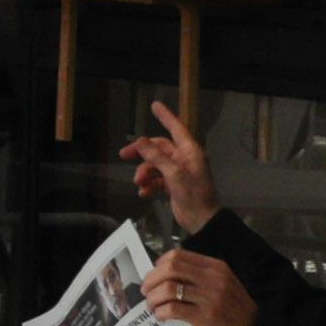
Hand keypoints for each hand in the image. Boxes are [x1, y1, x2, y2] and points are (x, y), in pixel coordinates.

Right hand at [122, 101, 216, 232]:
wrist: (202, 220)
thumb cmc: (194, 195)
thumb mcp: (174, 175)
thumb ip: (157, 157)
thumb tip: (140, 141)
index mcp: (190, 152)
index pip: (176, 128)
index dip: (165, 117)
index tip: (155, 105)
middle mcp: (184, 158)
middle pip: (158, 148)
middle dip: (142, 153)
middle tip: (123, 155)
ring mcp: (178, 172)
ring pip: (154, 164)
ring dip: (144, 173)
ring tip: (139, 184)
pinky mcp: (173, 184)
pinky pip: (156, 179)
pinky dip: (149, 184)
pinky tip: (144, 193)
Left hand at [143, 245, 254, 325]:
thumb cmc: (233, 307)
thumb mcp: (222, 282)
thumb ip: (199, 275)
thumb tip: (164, 273)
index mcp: (215, 267)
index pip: (178, 256)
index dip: (159, 264)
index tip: (154, 275)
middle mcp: (213, 279)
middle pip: (170, 268)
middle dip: (151, 279)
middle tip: (146, 290)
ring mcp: (210, 298)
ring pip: (168, 289)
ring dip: (153, 298)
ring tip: (151, 305)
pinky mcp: (205, 317)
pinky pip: (173, 309)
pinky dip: (160, 312)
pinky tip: (160, 316)